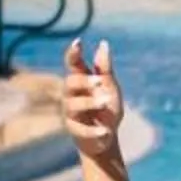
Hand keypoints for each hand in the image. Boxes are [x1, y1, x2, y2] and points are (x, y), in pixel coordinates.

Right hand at [62, 37, 125, 163]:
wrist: (107, 137)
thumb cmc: (106, 109)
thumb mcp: (110, 87)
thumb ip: (104, 69)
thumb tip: (103, 43)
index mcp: (81, 81)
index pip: (73, 64)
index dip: (73, 53)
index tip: (78, 43)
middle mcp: (72, 95)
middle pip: (70, 83)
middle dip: (83, 81)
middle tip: (100, 81)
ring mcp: (71, 113)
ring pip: (73, 104)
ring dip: (89, 102)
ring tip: (106, 103)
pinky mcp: (74, 130)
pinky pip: (81, 129)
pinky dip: (94, 130)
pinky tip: (106, 131)